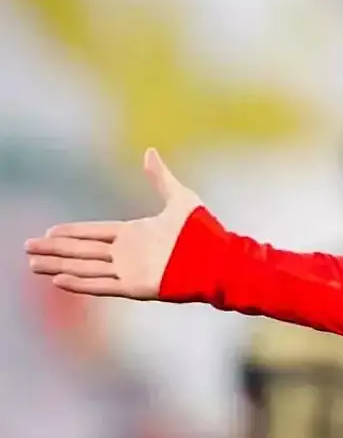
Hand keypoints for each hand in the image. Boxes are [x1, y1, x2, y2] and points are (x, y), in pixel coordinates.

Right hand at [25, 149, 201, 298]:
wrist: (219, 259)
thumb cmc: (204, 231)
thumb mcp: (180, 198)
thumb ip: (160, 177)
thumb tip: (149, 151)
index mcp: (134, 233)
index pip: (94, 232)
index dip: (71, 232)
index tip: (49, 231)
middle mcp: (127, 253)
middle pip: (82, 250)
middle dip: (55, 250)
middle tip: (27, 249)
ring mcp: (129, 270)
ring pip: (86, 268)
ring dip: (60, 266)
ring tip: (34, 266)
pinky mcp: (135, 287)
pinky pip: (101, 285)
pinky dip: (80, 283)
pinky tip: (59, 280)